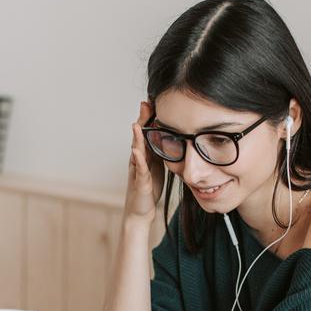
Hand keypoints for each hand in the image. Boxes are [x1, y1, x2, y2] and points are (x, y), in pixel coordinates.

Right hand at [124, 101, 163, 223]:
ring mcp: (137, 170)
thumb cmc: (149, 187)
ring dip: (137, 137)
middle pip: (140, 136)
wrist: (140, 210)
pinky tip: (137, 150)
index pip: (148, 132)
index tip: (155, 100)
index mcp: (146, 154)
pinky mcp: (140, 182)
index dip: (150, 117)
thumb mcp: (159, 165)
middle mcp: (139, 159)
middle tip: (145, 103)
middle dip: (143, 120)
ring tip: (137, 123)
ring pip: (136, 150)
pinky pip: (138, 169)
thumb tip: (174, 136)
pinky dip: (137, 159)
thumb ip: (163, 150)